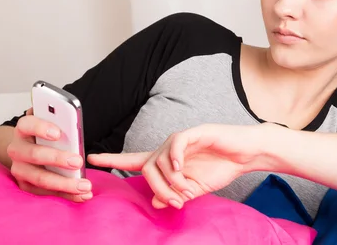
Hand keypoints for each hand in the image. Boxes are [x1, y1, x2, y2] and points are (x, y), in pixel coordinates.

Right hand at [6, 108, 92, 201]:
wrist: (30, 148)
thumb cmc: (47, 134)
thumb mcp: (52, 123)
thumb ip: (59, 120)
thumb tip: (71, 116)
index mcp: (23, 128)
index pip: (27, 124)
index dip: (41, 128)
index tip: (58, 133)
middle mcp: (17, 149)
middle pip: (34, 154)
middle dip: (57, 159)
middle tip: (78, 162)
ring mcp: (19, 168)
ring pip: (40, 178)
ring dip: (64, 184)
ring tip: (85, 186)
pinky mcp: (25, 185)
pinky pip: (45, 193)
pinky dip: (65, 195)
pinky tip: (82, 195)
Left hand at [88, 123, 268, 208]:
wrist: (245, 154)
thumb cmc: (221, 168)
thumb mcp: (195, 189)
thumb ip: (175, 195)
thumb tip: (155, 202)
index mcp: (168, 161)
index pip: (135, 159)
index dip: (113, 160)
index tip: (91, 159)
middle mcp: (170, 148)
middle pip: (147, 166)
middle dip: (158, 188)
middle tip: (176, 202)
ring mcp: (181, 140)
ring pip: (160, 159)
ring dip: (171, 180)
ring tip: (188, 190)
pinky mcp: (195, 133)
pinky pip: (175, 144)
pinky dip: (174, 158)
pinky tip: (181, 168)